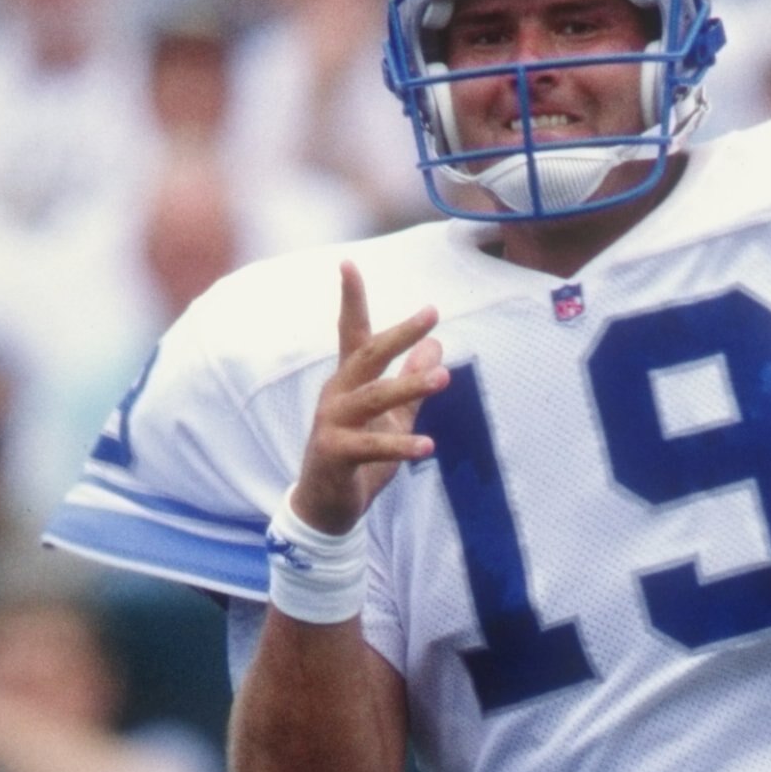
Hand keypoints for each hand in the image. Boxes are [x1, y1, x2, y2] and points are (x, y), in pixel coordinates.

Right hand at [293, 264, 448, 536]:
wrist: (327, 509)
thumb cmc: (360, 460)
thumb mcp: (392, 418)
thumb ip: (411, 384)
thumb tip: (436, 346)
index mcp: (349, 383)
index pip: (351, 333)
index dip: (351, 299)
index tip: (348, 263)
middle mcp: (337, 395)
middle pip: (368, 356)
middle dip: (399, 333)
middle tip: (430, 313)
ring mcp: (332, 424)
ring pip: (373, 398)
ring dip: (408, 386)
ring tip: (443, 379)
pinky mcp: (334, 454)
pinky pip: (371, 447)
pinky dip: (399, 446)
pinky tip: (427, 447)